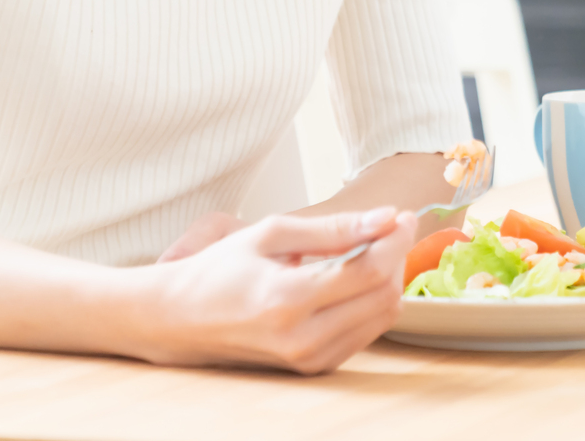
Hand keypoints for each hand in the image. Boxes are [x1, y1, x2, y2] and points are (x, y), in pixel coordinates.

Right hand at [138, 207, 416, 373]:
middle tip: (390, 228)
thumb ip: (333, 228)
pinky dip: (371, 302)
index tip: (403, 216)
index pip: (368, 271)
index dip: (395, 240)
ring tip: (372, 250)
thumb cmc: (221, 269)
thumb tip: (386, 219)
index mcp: (287, 300)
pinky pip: (365, 333)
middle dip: (396, 256)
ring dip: (389, 279)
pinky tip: (356, 278)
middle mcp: (302, 338)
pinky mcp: (313, 368)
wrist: (181, 318)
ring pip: (382, 317)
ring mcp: (308, 359)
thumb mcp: (271, 234)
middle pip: (382, 295)